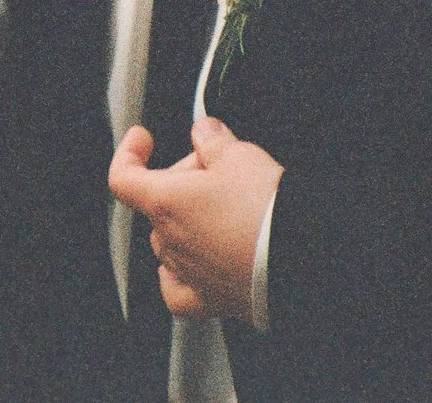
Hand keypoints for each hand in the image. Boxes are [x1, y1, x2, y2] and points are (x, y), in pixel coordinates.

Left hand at [107, 118, 281, 322]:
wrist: (308, 264)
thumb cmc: (270, 213)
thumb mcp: (241, 156)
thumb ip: (214, 140)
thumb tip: (205, 132)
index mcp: (164, 203)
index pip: (124, 177)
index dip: (130, 154)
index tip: (143, 140)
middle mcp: (170, 242)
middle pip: (159, 205)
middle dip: (184, 182)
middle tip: (221, 171)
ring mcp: (190, 274)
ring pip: (172, 243)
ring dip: (190, 223)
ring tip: (227, 211)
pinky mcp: (214, 301)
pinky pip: (179, 292)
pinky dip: (179, 278)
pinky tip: (191, 267)